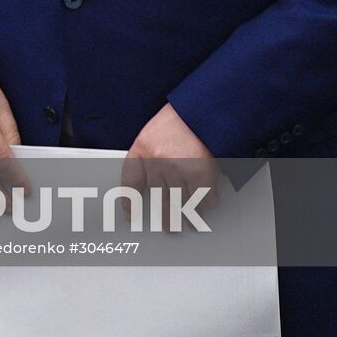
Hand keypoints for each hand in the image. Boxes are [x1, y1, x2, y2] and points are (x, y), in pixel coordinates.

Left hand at [122, 103, 220, 229]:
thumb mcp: (153, 134)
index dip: (129, 200)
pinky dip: (206, 203)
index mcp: (142, 148)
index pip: (130, 181)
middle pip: (158, 196)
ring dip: (185, 215)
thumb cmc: (179, 120)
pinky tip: (207, 206)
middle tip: (168, 227)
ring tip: (187, 223)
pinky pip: (201, 197)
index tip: (130, 213)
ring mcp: (177, 168)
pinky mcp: (199, 173)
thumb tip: (150, 184)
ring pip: (180, 201)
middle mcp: (156, 161)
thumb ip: (149, 156)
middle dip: (165, 215)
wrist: (203, 109)